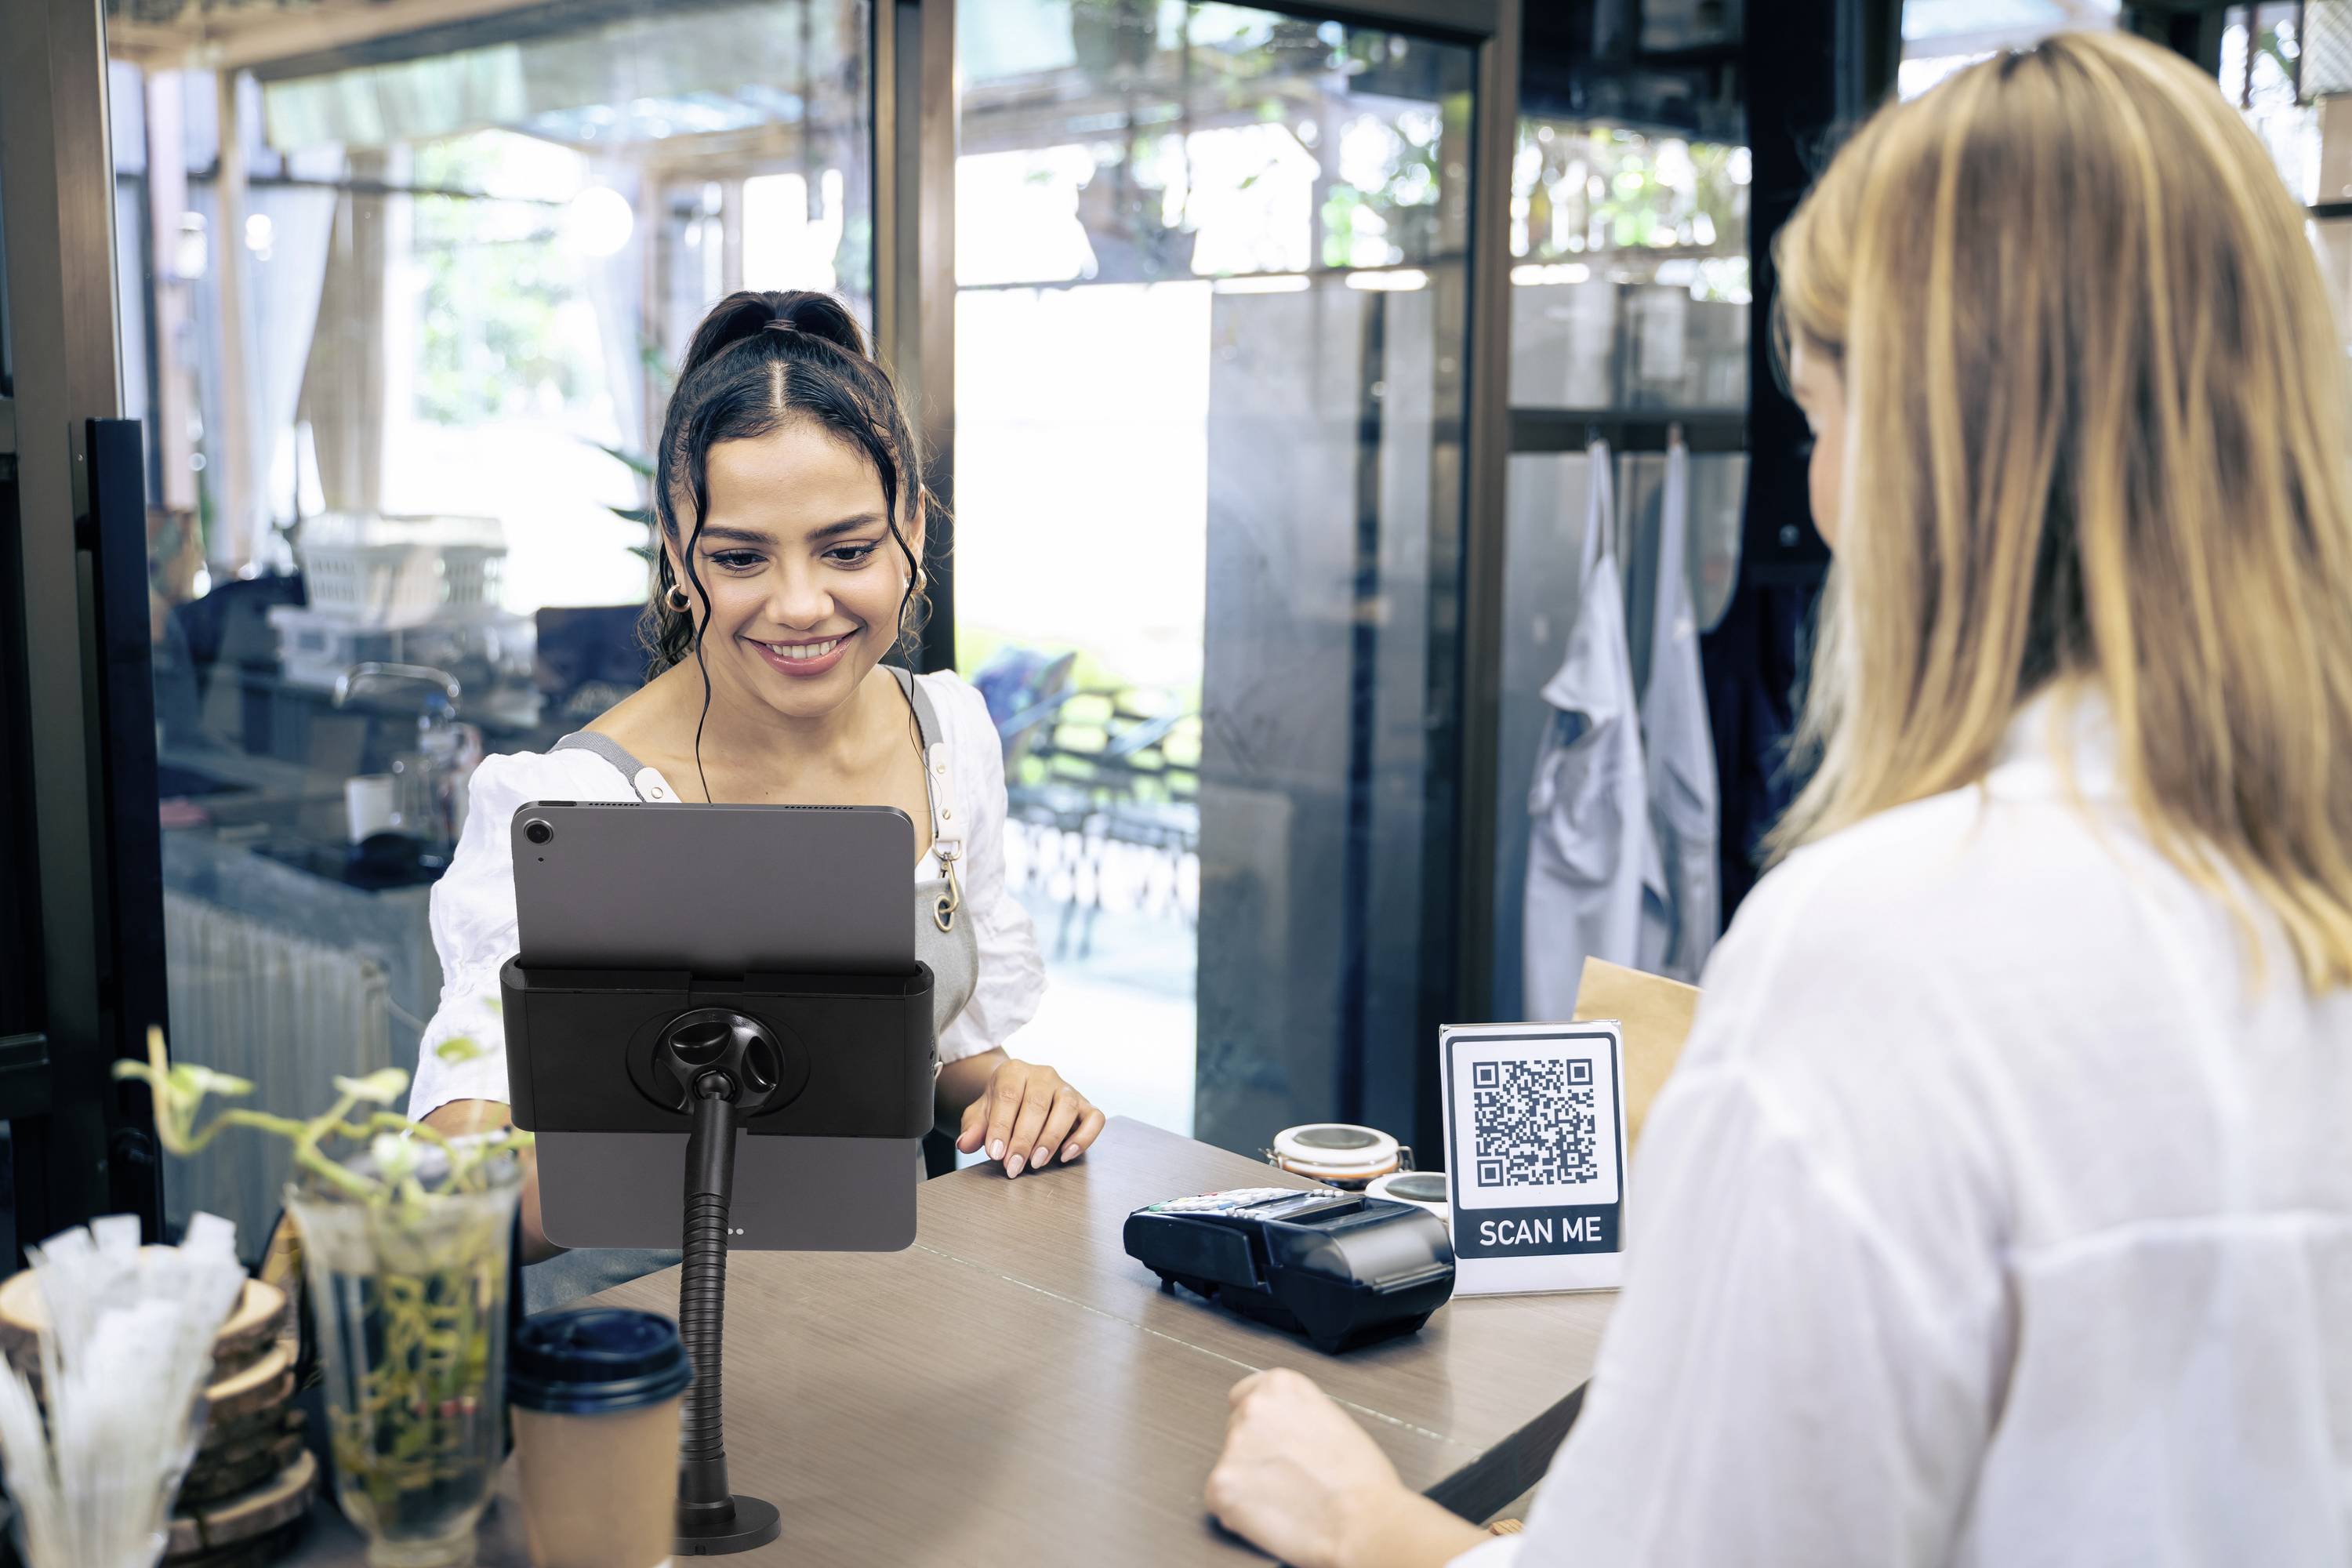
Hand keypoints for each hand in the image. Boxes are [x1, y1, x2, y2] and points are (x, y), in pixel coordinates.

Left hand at [954, 1057, 1104, 1177]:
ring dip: (1051, 1138)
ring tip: (1037, 1162)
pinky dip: (1084, 1137)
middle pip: (1037, 1103)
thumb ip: (972, 1127)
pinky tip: (1066, 1154)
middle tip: (1014, 1165)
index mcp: (1014, 1071)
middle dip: (1024, 1139)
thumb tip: (966, 1143)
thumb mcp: (980, 1114)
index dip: (1001, 1126)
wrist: (1020, 1094)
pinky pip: (1095, 1118)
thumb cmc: (1001, 1106)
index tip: (995, 1153)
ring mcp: (1067, 1088)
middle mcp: (1043, 1075)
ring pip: (1067, 1107)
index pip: (1008, 1095)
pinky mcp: (1086, 1104)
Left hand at [1207, 1369, 1408, 1567]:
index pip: (1244, 1396)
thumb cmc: (1359, 1478)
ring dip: (1248, 1484)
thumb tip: (1283, 1430)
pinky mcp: (1222, 1485)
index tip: (1267, 1440)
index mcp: (1281, 1386)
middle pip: (1236, 1432)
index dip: (1259, 1424)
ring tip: (1287, 1499)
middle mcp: (1253, 1408)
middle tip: (1287, 1477)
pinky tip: (1272, 1516)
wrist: (1362, 1520)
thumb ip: (1296, 1415)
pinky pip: (1221, 1499)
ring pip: (1231, 1468)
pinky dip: (1239, 1511)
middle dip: (1254, 1454)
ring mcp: (1234, 1446)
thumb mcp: (1331, 1419)